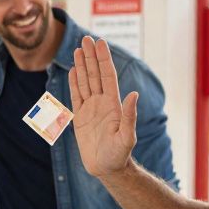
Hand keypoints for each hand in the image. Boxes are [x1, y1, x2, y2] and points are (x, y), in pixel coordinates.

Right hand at [68, 37, 137, 177]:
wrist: (107, 169)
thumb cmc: (119, 155)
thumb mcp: (127, 137)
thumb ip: (129, 116)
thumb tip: (134, 94)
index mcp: (113, 104)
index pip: (107, 75)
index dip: (103, 59)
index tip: (99, 42)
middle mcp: (102, 102)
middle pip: (95, 74)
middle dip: (91, 56)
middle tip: (86, 38)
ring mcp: (91, 108)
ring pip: (85, 81)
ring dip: (82, 65)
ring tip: (78, 49)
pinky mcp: (81, 117)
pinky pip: (76, 96)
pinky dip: (74, 82)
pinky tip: (74, 70)